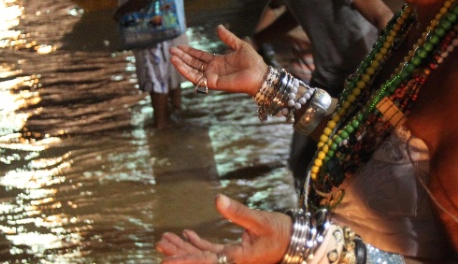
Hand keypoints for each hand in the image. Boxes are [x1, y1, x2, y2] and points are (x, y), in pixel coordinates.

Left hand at [157, 194, 290, 262]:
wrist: (298, 241)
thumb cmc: (281, 232)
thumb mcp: (260, 220)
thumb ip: (238, 212)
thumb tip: (217, 199)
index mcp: (237, 259)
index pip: (205, 261)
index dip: (185, 260)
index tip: (165, 261)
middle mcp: (233, 262)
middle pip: (201, 259)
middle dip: (179, 253)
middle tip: (160, 244)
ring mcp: (233, 259)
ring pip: (204, 256)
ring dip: (185, 247)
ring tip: (165, 239)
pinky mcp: (235, 253)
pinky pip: (212, 252)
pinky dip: (198, 244)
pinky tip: (186, 235)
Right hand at [170, 25, 268, 95]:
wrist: (259, 74)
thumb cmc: (253, 62)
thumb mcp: (239, 45)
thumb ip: (228, 38)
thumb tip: (218, 27)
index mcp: (218, 61)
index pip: (199, 56)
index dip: (189, 52)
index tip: (179, 47)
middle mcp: (213, 70)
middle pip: (193, 63)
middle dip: (182, 57)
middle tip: (171, 50)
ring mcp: (211, 77)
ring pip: (192, 71)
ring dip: (181, 64)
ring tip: (172, 56)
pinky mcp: (212, 83)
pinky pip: (196, 78)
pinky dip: (185, 71)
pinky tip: (178, 64)